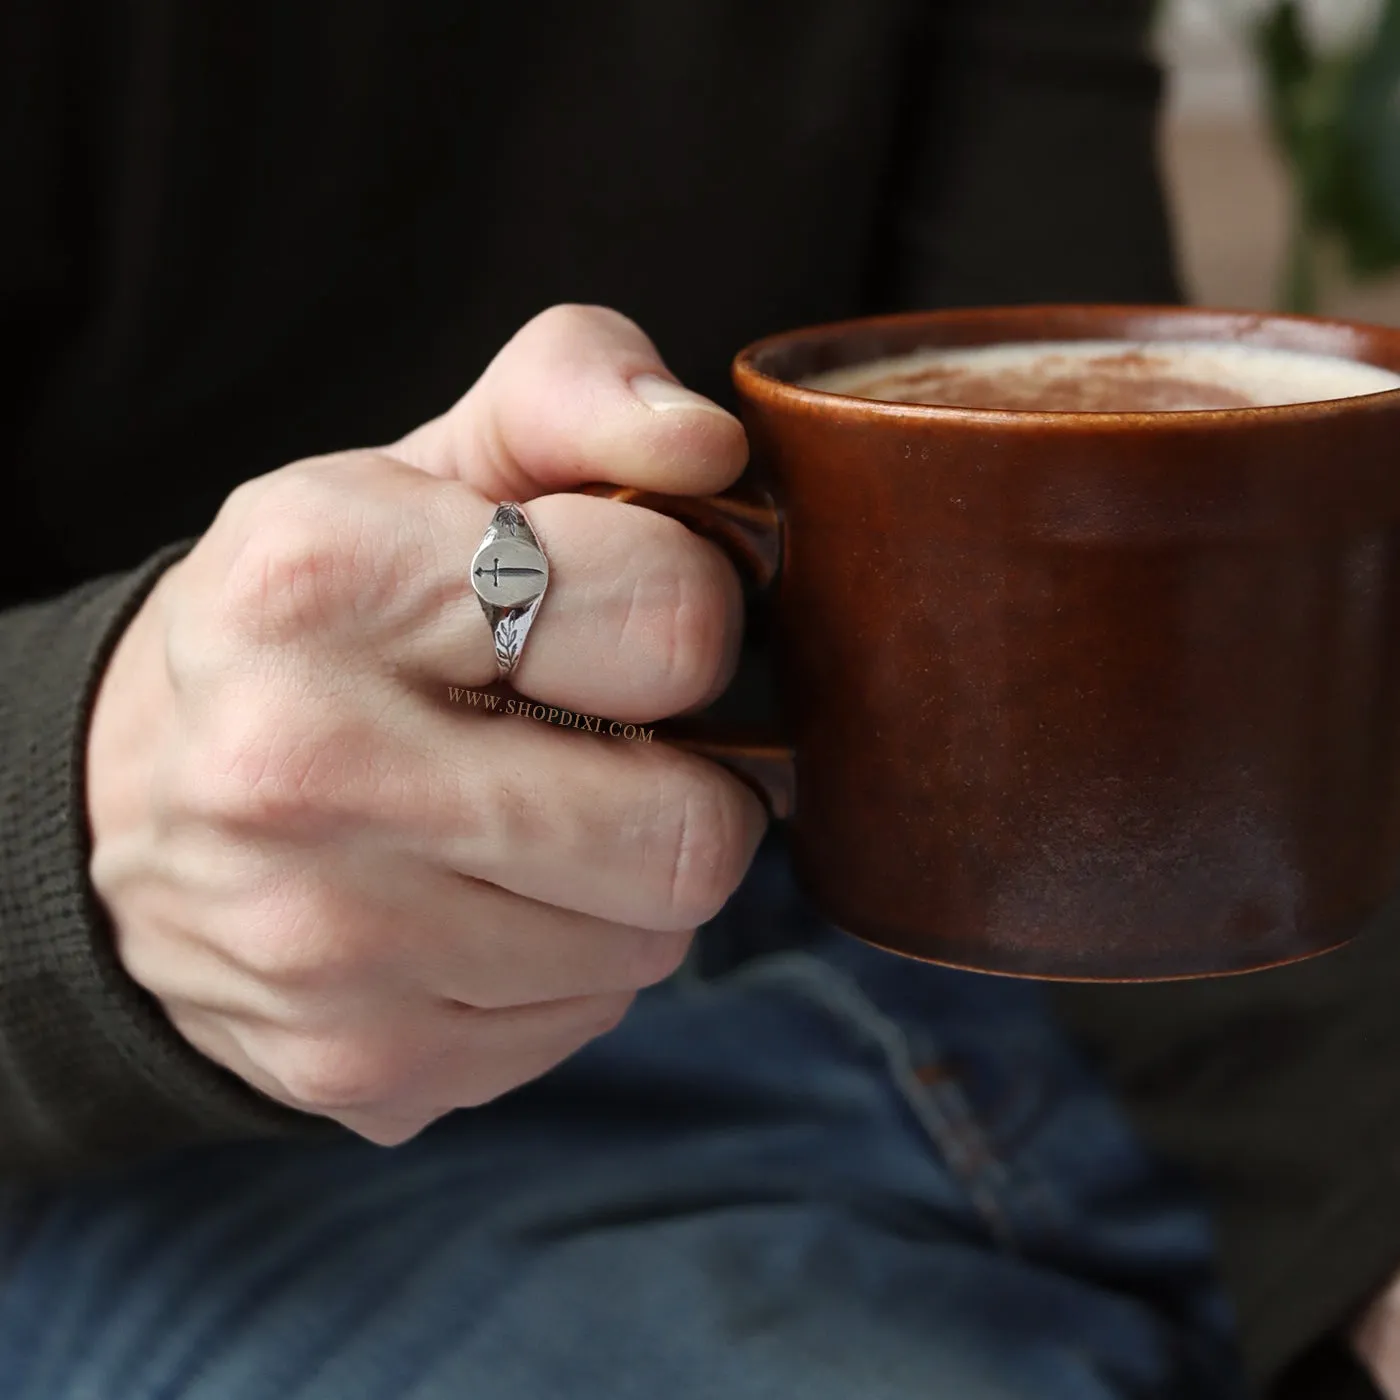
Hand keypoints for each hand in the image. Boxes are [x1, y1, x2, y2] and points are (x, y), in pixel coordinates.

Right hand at [85, 305, 766, 1144]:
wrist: (136, 803)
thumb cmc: (322, 620)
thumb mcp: (426, 469)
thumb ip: (572, 394)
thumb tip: (708, 445)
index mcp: (326, 577)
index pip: (673, 621)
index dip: (685, 617)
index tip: (616, 626)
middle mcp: (301, 771)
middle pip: (689, 833)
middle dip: (685, 784)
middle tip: (605, 747)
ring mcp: (327, 945)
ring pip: (651, 944)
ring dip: (625, 881)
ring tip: (532, 821)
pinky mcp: (360, 1062)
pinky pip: (583, 1021)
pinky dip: (564, 962)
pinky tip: (479, 902)